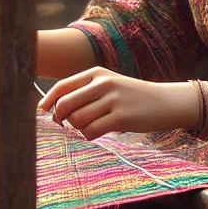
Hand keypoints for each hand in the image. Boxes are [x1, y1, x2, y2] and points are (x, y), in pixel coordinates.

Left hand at [37, 68, 197, 140]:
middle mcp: (103, 83)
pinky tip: (97, 133)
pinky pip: (92, 131)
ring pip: (78, 120)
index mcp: (96, 73)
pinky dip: (89, 136)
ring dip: (78, 128)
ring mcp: (113, 99)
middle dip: (60, 118)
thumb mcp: (109, 85)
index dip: (48, 101)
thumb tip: (55, 110)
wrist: (165, 102)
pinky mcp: (121, 117)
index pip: (62, 86)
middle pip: (65, 104)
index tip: (42, 112)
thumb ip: (85, 93)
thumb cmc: (131, 97)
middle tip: (66, 125)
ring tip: (91, 126)